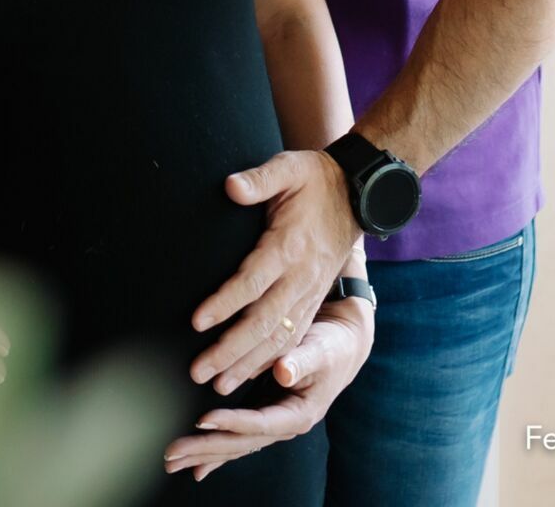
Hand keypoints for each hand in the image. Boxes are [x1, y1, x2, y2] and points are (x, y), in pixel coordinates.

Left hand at [164, 294, 373, 480]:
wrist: (342, 347)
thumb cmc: (332, 346)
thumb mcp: (321, 350)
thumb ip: (301, 361)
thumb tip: (282, 371)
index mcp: (299, 414)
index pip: (260, 423)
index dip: (231, 422)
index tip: (203, 420)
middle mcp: (284, 425)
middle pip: (240, 442)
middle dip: (205, 448)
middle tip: (172, 452)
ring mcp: (273, 424)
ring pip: (234, 444)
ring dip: (203, 454)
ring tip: (173, 461)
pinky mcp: (264, 417)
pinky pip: (237, 439)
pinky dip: (216, 452)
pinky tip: (197, 467)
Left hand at [187, 150, 361, 392]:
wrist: (357, 194)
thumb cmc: (313, 179)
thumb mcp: (289, 168)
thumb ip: (259, 179)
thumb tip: (230, 186)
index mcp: (289, 246)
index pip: (252, 281)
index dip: (224, 303)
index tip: (196, 323)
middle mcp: (301, 277)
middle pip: (263, 321)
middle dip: (230, 350)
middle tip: (198, 372)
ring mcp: (310, 292)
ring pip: (279, 338)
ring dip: (248, 364)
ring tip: (218, 386)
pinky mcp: (314, 299)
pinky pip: (292, 337)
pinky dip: (271, 360)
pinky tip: (249, 377)